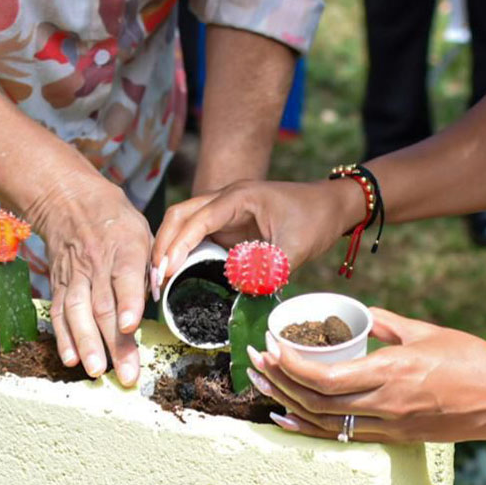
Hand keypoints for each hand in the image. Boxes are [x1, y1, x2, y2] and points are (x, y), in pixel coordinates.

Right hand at [26, 178, 150, 385]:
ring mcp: (74, 275)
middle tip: (125, 374)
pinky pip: (59, 313)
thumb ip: (151, 269)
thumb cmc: (117, 223)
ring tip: (95, 371)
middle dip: (113, 343)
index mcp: (125, 248)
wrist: (69, 201)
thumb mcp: (144, 235)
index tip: (129, 326)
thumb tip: (157, 302)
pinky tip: (70, 359)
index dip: (128, 303)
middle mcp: (97, 264)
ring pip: (78, 312)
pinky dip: (63, 338)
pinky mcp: (58, 284)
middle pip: (103, 306)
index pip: (125, 277)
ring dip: (86, 344)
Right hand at [150, 178, 362, 288]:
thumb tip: (239, 287)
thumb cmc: (316, 219)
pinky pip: (196, 236)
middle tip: (154, 281)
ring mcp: (224, 212)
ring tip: (158, 283)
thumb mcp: (297, 247)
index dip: (178, 246)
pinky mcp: (228, 226)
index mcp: (239, 197)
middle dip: (162, 246)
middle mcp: (225, 199)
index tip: (165, 272)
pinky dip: (182, 253)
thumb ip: (270, 267)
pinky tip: (174, 275)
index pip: (197, 219)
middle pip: (179, 216)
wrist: (331, 206)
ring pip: (183, 224)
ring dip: (168, 249)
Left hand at [244, 308, 485, 443]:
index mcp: (392, 373)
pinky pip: (342, 435)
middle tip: (254, 361)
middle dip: (278, 381)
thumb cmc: (471, 359)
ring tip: (261, 385)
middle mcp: (385, 404)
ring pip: (324, 422)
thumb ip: (387, 323)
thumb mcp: (425, 332)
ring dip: (287, 403)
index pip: (326, 377)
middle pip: (315, 401)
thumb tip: (359, 313)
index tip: (271, 346)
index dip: (291, 365)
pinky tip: (287, 418)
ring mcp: (388, 426)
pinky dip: (309, 428)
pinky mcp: (394, 437)